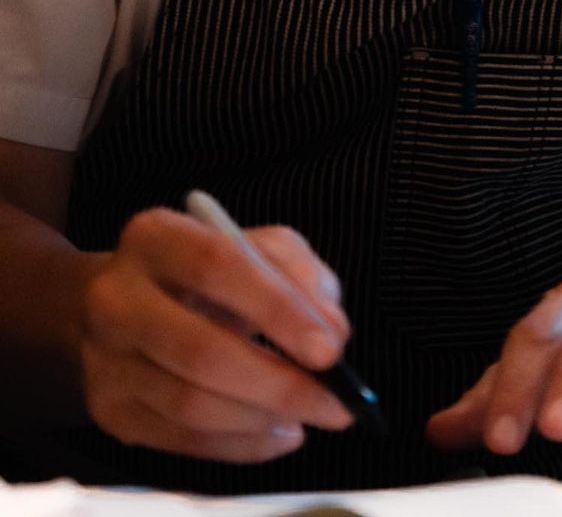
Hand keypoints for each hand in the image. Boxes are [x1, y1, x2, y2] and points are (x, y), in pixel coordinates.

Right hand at [78, 207, 355, 462]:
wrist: (124, 303)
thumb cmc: (209, 270)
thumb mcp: (259, 246)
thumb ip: (301, 275)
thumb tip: (332, 332)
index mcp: (156, 237)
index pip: (217, 266)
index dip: (277, 309)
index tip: (329, 350)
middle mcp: (117, 298)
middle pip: (200, 351)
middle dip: (279, 383)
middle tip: (335, 401)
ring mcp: (105, 360)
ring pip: (191, 405)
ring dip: (264, 418)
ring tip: (311, 414)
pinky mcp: (110, 410)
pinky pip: (182, 441)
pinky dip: (242, 445)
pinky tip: (280, 432)